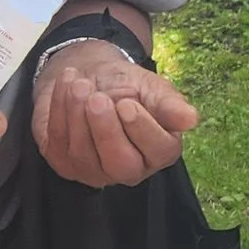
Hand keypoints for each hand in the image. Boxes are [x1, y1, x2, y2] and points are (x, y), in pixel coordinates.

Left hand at [33, 40, 200, 185]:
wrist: (90, 77)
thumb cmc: (127, 86)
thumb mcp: (151, 88)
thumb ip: (169, 105)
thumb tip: (191, 119)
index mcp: (159, 151)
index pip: (158, 151)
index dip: (142, 129)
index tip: (127, 104)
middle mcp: (129, 170)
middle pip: (120, 164)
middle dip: (106, 130)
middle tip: (97, 98)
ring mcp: (94, 172)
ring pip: (84, 154)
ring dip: (77, 114)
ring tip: (79, 83)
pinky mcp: (64, 164)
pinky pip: (58, 143)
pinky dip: (59, 110)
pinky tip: (67, 86)